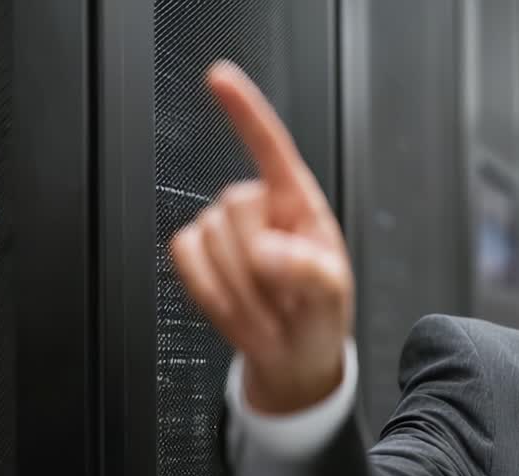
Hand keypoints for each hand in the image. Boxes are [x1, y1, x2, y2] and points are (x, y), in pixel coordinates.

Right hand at [169, 61, 354, 413]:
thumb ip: (311, 272)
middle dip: (258, 264)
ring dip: (240, 289)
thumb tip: (266, 251)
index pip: (272, 150)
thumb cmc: (319, 316)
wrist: (292, 355)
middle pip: (236, 205)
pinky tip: (237, 309)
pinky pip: (185, 258)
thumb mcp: (333, 298)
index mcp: (301, 207)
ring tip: (268, 309)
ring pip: (211, 237)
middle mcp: (260, 208)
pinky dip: (210, 291)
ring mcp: (224, 228)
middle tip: (283, 300)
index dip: (245, 113)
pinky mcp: (195, 251)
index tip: (220, 78)